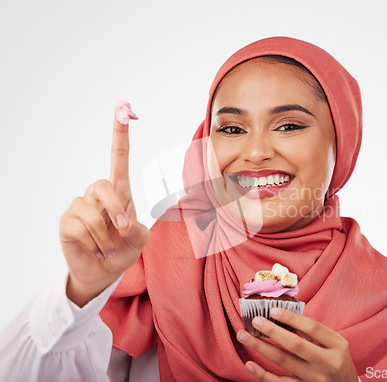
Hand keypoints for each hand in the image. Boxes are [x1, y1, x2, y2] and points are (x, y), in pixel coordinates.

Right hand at [59, 102, 149, 306]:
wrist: (104, 271)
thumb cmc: (123, 249)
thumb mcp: (140, 239)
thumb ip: (138, 230)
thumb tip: (122, 224)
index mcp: (119, 192)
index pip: (118, 158)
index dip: (120, 135)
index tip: (121, 110)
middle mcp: (97, 195)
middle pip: (103, 184)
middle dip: (116, 209)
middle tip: (124, 230)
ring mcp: (79, 207)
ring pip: (91, 212)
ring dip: (105, 236)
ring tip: (107, 247)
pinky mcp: (66, 222)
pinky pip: (79, 227)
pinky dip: (93, 243)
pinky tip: (94, 248)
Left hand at [237, 308, 357, 381]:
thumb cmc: (336, 358)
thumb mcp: (334, 342)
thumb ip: (313, 331)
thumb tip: (282, 314)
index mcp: (337, 346)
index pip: (312, 327)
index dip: (291, 318)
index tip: (272, 310)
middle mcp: (327, 363)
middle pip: (295, 344)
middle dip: (273, 331)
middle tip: (255, 320)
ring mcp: (315, 380)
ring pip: (283, 362)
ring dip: (261, 348)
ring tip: (243, 336)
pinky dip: (263, 374)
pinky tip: (249, 363)